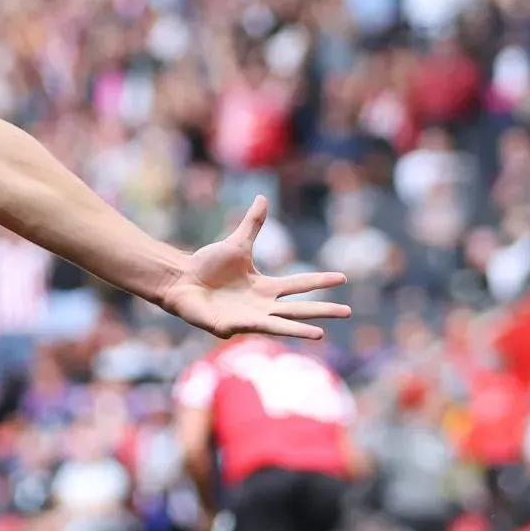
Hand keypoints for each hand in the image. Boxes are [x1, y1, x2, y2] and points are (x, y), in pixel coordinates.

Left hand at [162, 197, 351, 339]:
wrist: (181, 278)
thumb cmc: (208, 265)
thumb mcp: (237, 243)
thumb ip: (253, 224)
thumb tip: (263, 197)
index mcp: (265, 286)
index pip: (299, 284)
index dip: (320, 281)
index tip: (343, 277)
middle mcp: (261, 304)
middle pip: (298, 308)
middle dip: (322, 310)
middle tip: (348, 311)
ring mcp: (247, 317)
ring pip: (279, 325)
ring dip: (300, 329)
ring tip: (321, 333)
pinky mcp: (229, 327)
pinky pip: (248, 328)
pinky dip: (262, 328)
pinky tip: (273, 328)